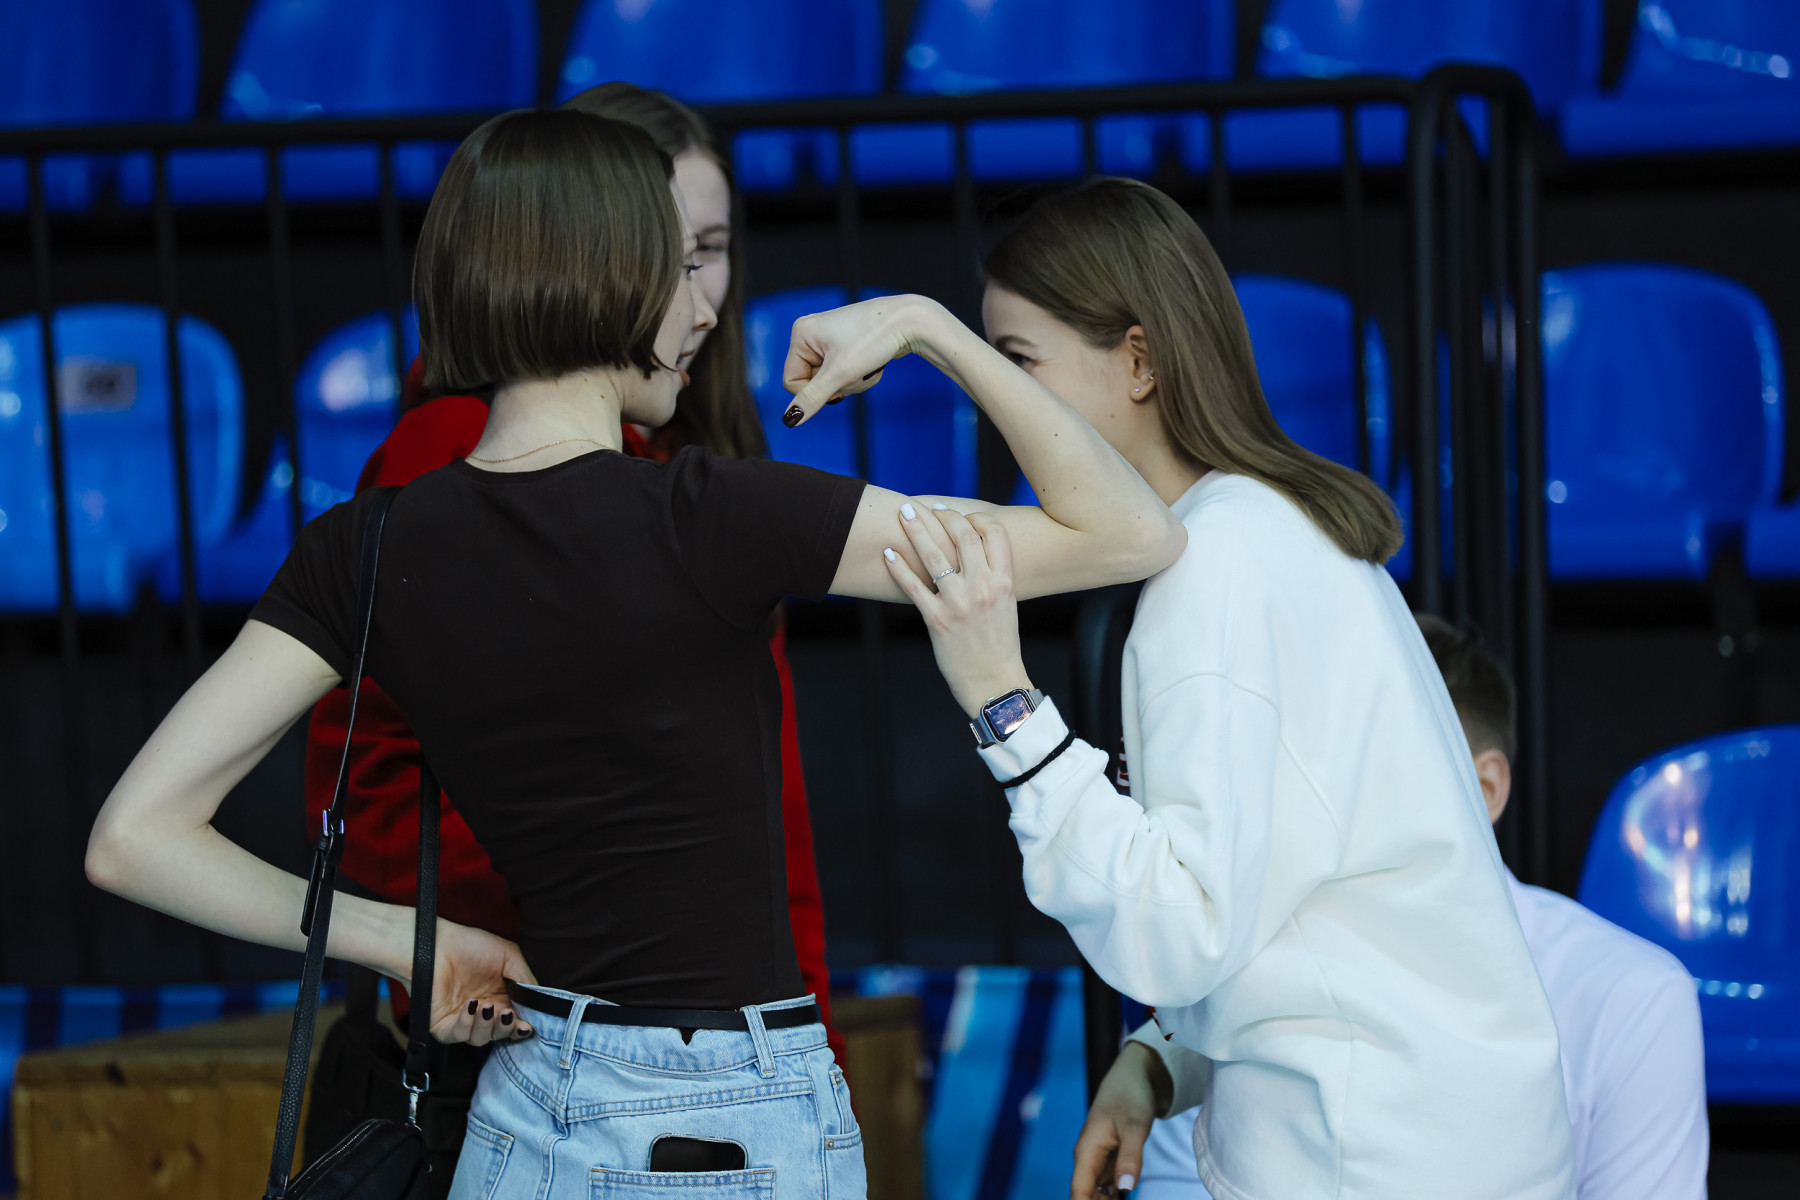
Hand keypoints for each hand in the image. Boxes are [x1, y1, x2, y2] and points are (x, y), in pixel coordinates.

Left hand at [422, 919, 537, 1045]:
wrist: (436, 943)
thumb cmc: (471, 945)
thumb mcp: (509, 957)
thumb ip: (526, 980)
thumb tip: (540, 1002)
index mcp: (501, 999)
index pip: (516, 1021)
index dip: (523, 1026)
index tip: (529, 1025)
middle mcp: (483, 1013)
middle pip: (501, 1034)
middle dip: (507, 1029)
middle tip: (509, 1015)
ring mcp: (463, 1021)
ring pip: (481, 1039)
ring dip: (486, 1026)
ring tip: (486, 1006)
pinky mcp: (443, 1026)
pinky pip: (458, 1035)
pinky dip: (467, 1024)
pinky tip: (470, 1006)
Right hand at [781, 295, 945, 426]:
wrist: (910, 321)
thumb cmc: (873, 339)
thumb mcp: (840, 373)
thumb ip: (813, 398)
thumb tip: (790, 420)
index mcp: (801, 333)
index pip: (792, 382)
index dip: (815, 392)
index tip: (838, 383)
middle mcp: (811, 333)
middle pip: (814, 382)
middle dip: (839, 385)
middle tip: (858, 370)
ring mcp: (829, 339)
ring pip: (831, 381)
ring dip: (852, 382)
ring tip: (868, 366)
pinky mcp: (846, 344)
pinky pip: (844, 373)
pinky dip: (859, 375)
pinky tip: (873, 363)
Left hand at [883, 503, 1031, 716]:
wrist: (994, 682)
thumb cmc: (999, 644)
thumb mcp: (1006, 604)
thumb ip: (993, 576)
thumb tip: (973, 551)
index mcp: (1005, 582)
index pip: (994, 533)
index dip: (976, 518)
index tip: (960, 515)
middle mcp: (984, 588)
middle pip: (962, 536)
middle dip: (943, 515)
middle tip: (927, 507)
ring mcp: (959, 603)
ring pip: (934, 555)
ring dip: (916, 529)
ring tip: (904, 513)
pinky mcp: (937, 620)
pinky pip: (913, 587)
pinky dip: (898, 567)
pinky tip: (888, 554)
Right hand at [1072, 1042, 1166, 1198]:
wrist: (1135, 1075)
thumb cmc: (1131, 1096)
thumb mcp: (1135, 1126)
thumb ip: (1131, 1157)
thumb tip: (1125, 1188)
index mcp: (1087, 1152)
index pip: (1079, 1193)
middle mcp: (1089, 1159)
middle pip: (1087, 1196)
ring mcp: (1099, 1159)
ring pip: (1098, 1193)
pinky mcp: (1111, 1158)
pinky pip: (1109, 1185)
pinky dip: (1115, 1196)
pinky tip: (1125, 1198)